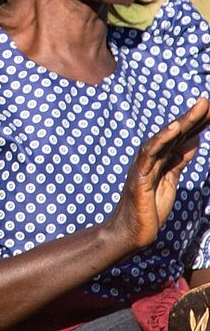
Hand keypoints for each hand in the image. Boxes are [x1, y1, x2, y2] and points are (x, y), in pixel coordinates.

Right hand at [108, 96, 209, 251]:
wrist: (131, 231)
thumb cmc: (149, 207)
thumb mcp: (170, 180)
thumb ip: (178, 159)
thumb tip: (192, 139)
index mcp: (161, 157)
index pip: (182, 136)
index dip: (197, 122)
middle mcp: (152, 156)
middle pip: (176, 133)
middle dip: (194, 117)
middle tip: (208, 101)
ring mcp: (145, 164)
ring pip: (166, 139)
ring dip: (184, 122)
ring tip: (200, 107)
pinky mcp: (140, 174)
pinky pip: (151, 153)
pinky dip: (162, 138)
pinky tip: (175, 127)